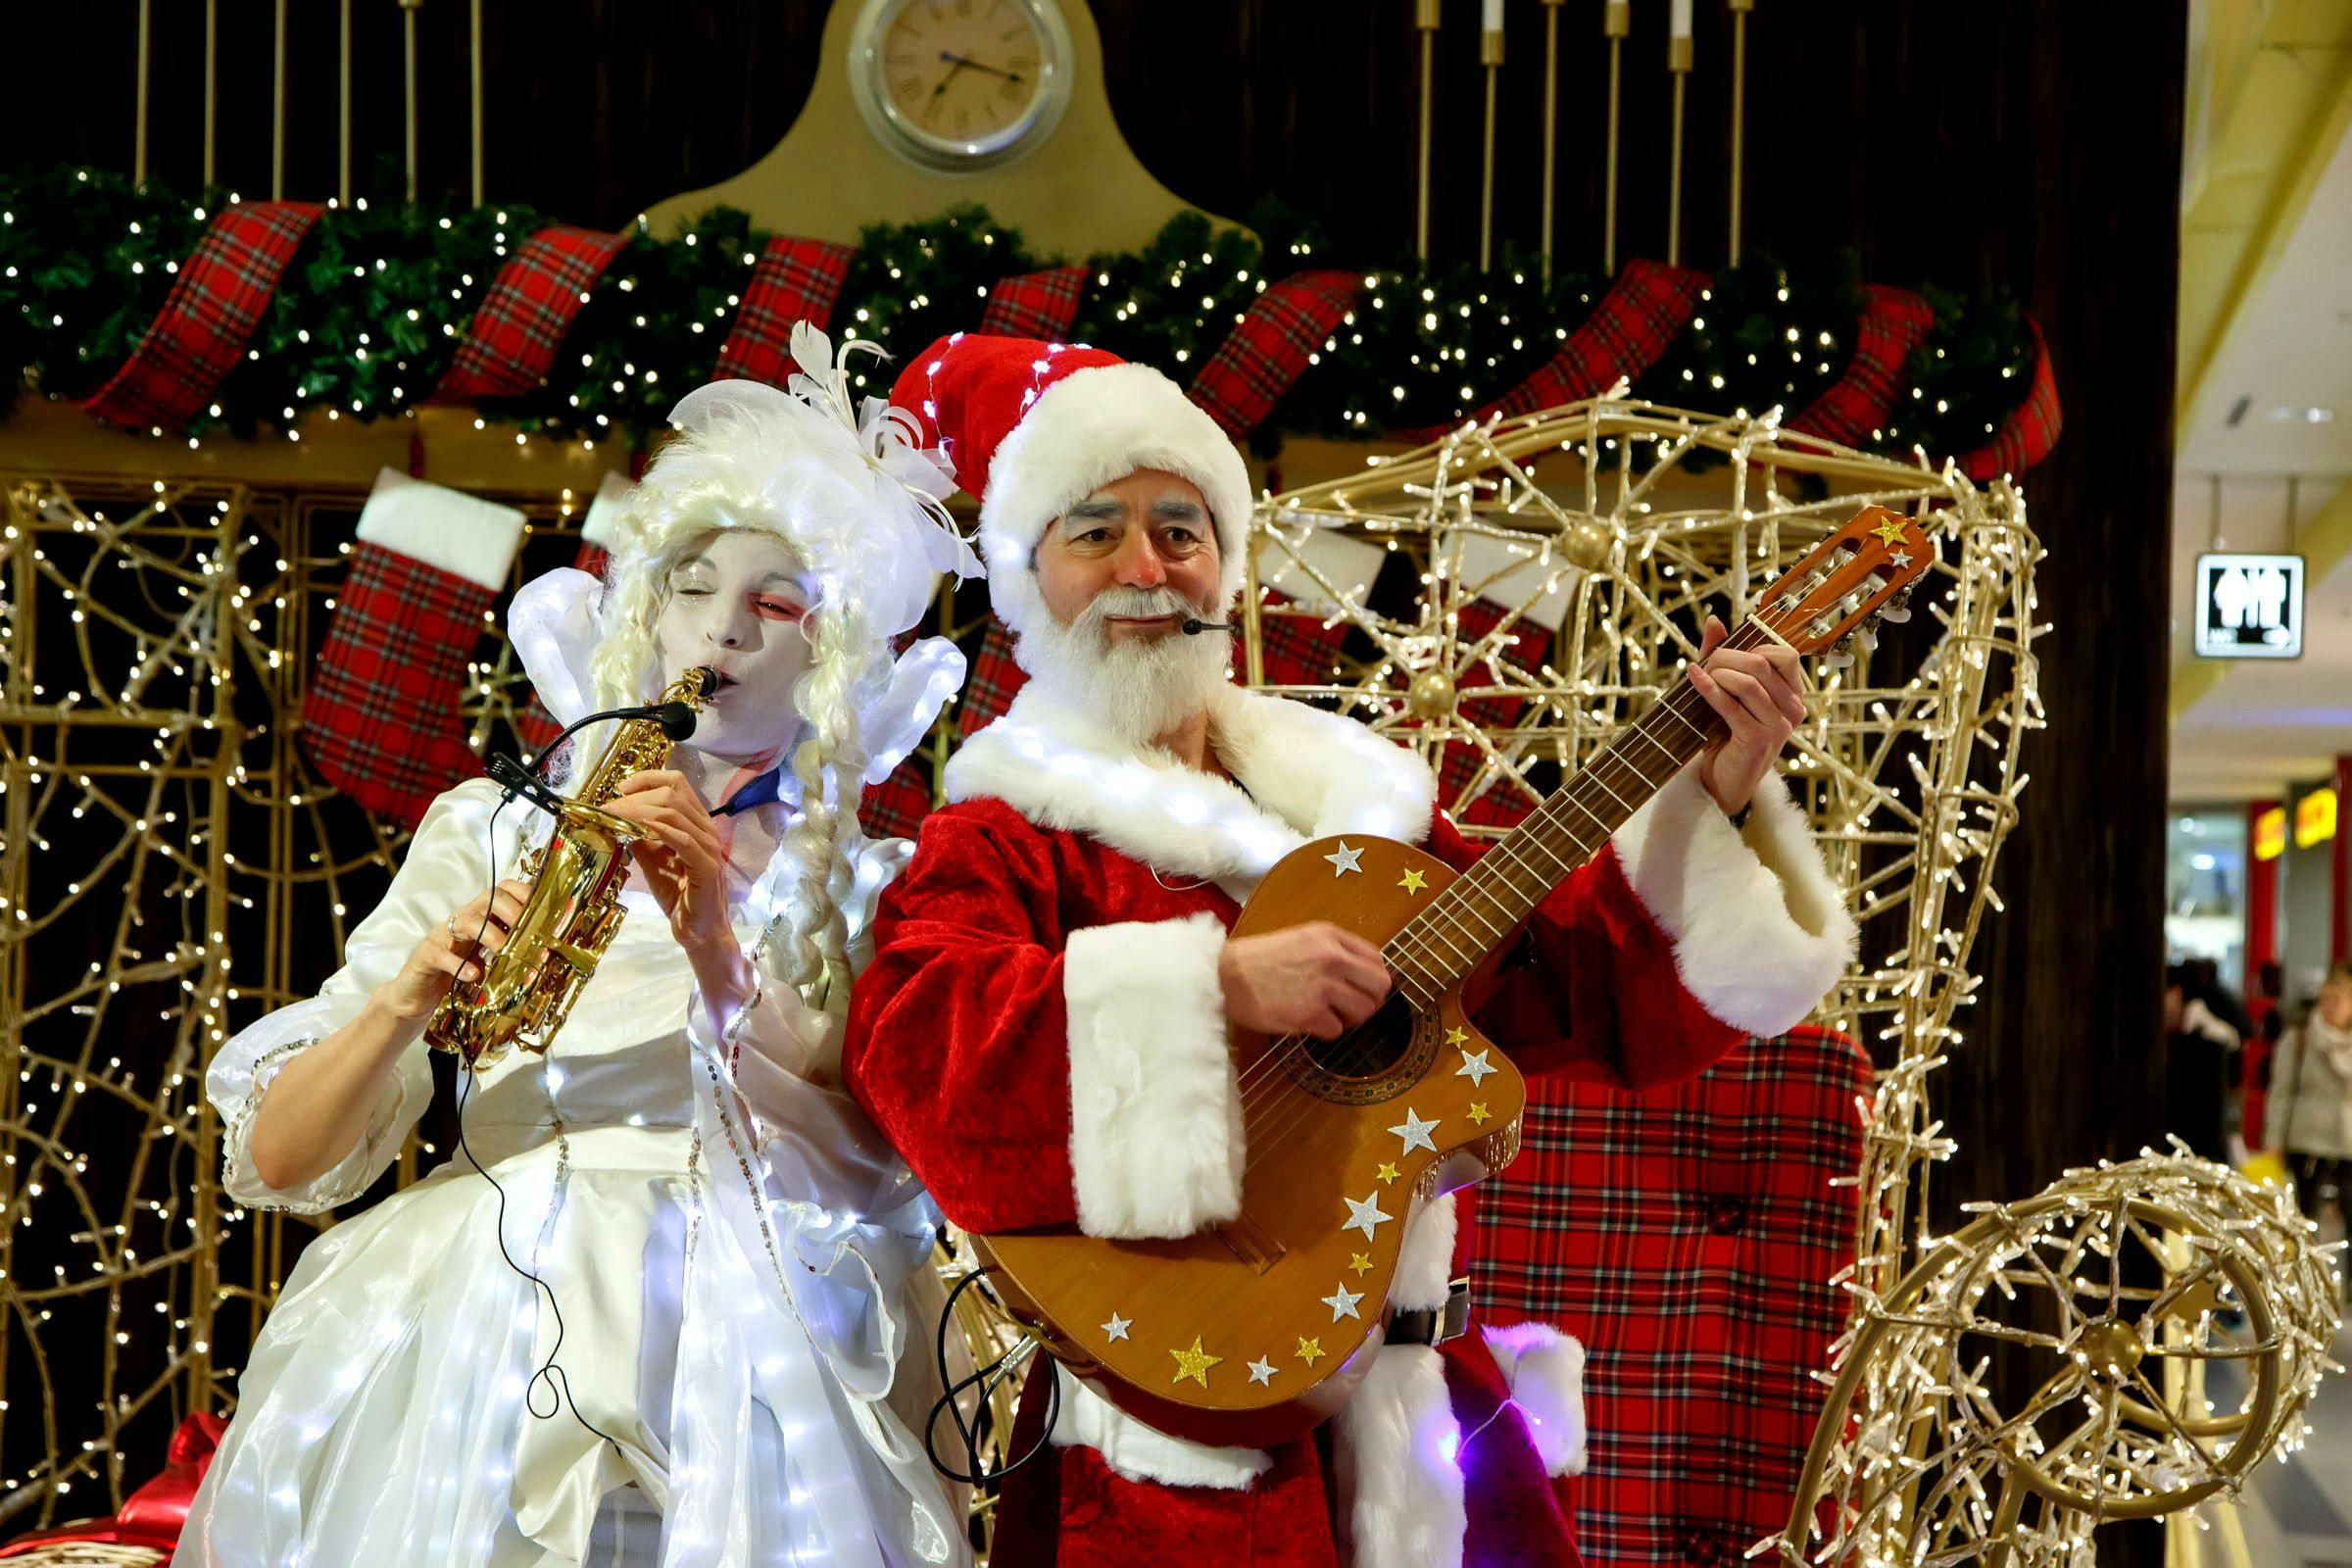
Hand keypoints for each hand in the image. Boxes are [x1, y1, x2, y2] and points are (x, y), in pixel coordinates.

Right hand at [377, 879, 531, 1022]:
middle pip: (488, 898)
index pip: (501, 890)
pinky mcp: (425, 957)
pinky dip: (459, 965)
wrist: (415, 994)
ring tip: (504, 951)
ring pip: (467, 922)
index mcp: (479, 917)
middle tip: (527, 933)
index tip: (542, 909)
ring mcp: (441, 937)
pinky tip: (474, 975)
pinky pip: (441, 955)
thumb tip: (544, 951)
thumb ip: (508, 950)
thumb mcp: (486, 958)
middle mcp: (461, 920)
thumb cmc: (456, 973)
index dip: (522, 893)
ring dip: (490, 935)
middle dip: (512, 911)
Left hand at [606, 769, 731, 952]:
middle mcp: (706, 829)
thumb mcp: (652, 860)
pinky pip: (683, 841)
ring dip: (639, 811)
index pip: (678, 783)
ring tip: (615, 816)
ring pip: (675, 813)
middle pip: (673, 793)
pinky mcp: (707, 867)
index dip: (648, 779)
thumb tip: (614, 818)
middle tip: (608, 808)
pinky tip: (641, 827)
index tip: (621, 788)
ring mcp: (709, 847)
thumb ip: (639, 838)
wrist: (698, 931)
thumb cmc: (678, 896)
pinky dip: (661, 830)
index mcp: (696, 823)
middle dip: (636, 797)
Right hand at [1218, 922, 1390, 1039]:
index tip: (1359, 988)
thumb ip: (1332, 950)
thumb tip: (1361, 974)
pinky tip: (1306, 1022)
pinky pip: (1337, 1030)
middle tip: (1350, 1008)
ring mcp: (1324, 986)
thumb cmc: (1257, 960)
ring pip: (1364, 1011)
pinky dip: (1324, 1031)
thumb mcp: (1300, 939)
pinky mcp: (1311, 1012)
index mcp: (1330, 936)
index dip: (1370, 979)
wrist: (1224, 976)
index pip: (1377, 959)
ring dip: (1349, 1019)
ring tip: (1327, 1015)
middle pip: (1380, 986)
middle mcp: (1333, 958)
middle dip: (1369, 1001)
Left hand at [1688, 614, 1806, 815]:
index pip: (1786, 655)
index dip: (1754, 647)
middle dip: (1728, 657)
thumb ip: (1722, 657)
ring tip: (1699, 674)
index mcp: (1794, 695)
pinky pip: (1732, 705)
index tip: (1727, 656)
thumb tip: (1714, 620)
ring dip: (1718, 673)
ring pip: (1749, 682)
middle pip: (1763, 664)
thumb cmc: (1725, 733)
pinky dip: (1709, 688)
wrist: (1721, 779)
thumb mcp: (1726, 691)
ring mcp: (1779, 726)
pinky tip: (1693, 677)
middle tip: (1705, 664)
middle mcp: (1794, 709)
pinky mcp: (1758, 740)